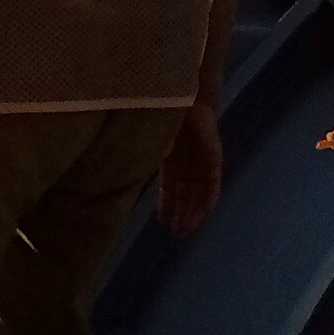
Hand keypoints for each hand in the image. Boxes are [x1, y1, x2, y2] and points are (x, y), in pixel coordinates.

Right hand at [156, 103, 224, 234]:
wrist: (186, 99)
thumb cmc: (164, 117)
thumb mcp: (150, 143)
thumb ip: (144, 160)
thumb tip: (120, 173)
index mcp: (170, 161)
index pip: (168, 190)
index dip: (165, 207)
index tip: (162, 224)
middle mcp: (186, 166)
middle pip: (184, 196)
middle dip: (180, 215)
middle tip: (176, 235)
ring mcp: (201, 164)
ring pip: (197, 194)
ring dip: (193, 212)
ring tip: (187, 230)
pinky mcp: (214, 161)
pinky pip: (213, 184)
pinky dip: (209, 197)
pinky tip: (205, 211)